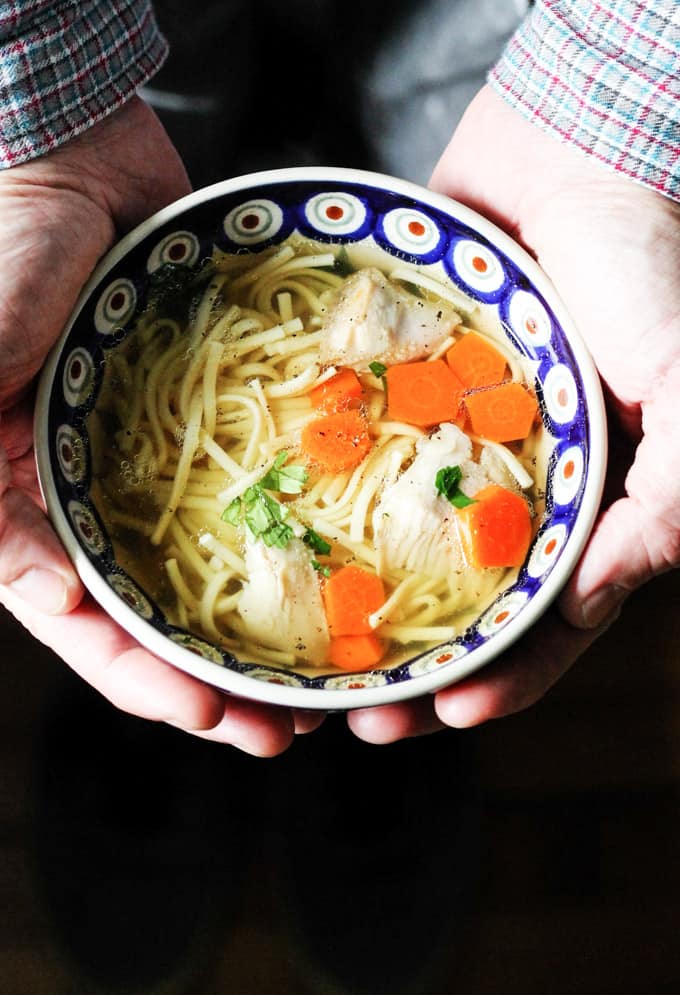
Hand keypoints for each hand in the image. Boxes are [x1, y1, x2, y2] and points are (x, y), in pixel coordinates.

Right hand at [0, 98, 321, 753]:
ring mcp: (145, 468)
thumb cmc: (3, 243)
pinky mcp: (201, 430)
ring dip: (255, 636)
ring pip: (202, 578)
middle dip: (208, 682)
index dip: (138, 678)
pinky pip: (246, 500)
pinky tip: (329, 580)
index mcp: (17, 505)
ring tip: (319, 688)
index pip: (75, 622)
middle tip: (284, 730)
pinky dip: (281, 545)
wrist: (74, 156)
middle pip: (148, 620)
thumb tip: (29, 584)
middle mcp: (82, 500)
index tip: (209, 714)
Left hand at [348, 85, 679, 742]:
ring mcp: (456, 444)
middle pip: (466, 604)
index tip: (445, 713)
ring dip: (365, 605)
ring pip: (405, 548)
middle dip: (421, 666)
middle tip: (360, 711)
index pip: (550, 621)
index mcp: (589, 505)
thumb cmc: (650, 270)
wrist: (577, 157)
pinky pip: (363, 458)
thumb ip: (670, 502)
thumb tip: (588, 603)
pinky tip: (292, 538)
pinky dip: (334, 501)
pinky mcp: (406, 395)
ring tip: (315, 655)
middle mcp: (518, 487)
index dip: (506, 677)